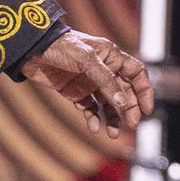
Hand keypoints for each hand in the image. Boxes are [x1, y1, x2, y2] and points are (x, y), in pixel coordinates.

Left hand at [25, 30, 154, 138]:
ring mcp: (90, 82)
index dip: (144, 90)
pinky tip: (94, 128)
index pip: (136, 73)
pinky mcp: (76, 92)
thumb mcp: (86, 60)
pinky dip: (93, 118)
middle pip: (124, 92)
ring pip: (108, 104)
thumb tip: (121, 102)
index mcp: (111, 56)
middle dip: (129, 109)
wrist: (32, 50)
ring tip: (112, 133)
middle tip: (131, 124)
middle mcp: (104, 69)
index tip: (147, 109)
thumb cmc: (61, 46)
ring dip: (112, 118)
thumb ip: (106, 81)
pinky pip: (90, 108)